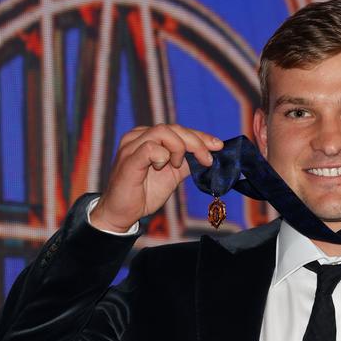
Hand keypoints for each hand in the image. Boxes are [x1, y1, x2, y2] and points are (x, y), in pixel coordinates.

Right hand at [91, 124, 222, 232]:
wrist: (122, 212)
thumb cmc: (144, 193)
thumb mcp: (172, 175)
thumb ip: (187, 163)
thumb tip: (208, 155)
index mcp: (150, 138)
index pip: (179, 130)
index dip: (200, 136)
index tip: (218, 145)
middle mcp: (139, 137)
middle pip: (174, 128)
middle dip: (196, 142)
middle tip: (207, 160)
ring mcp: (132, 146)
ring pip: (163, 132)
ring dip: (179, 148)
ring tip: (177, 166)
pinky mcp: (128, 159)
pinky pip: (150, 147)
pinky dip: (162, 156)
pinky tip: (162, 167)